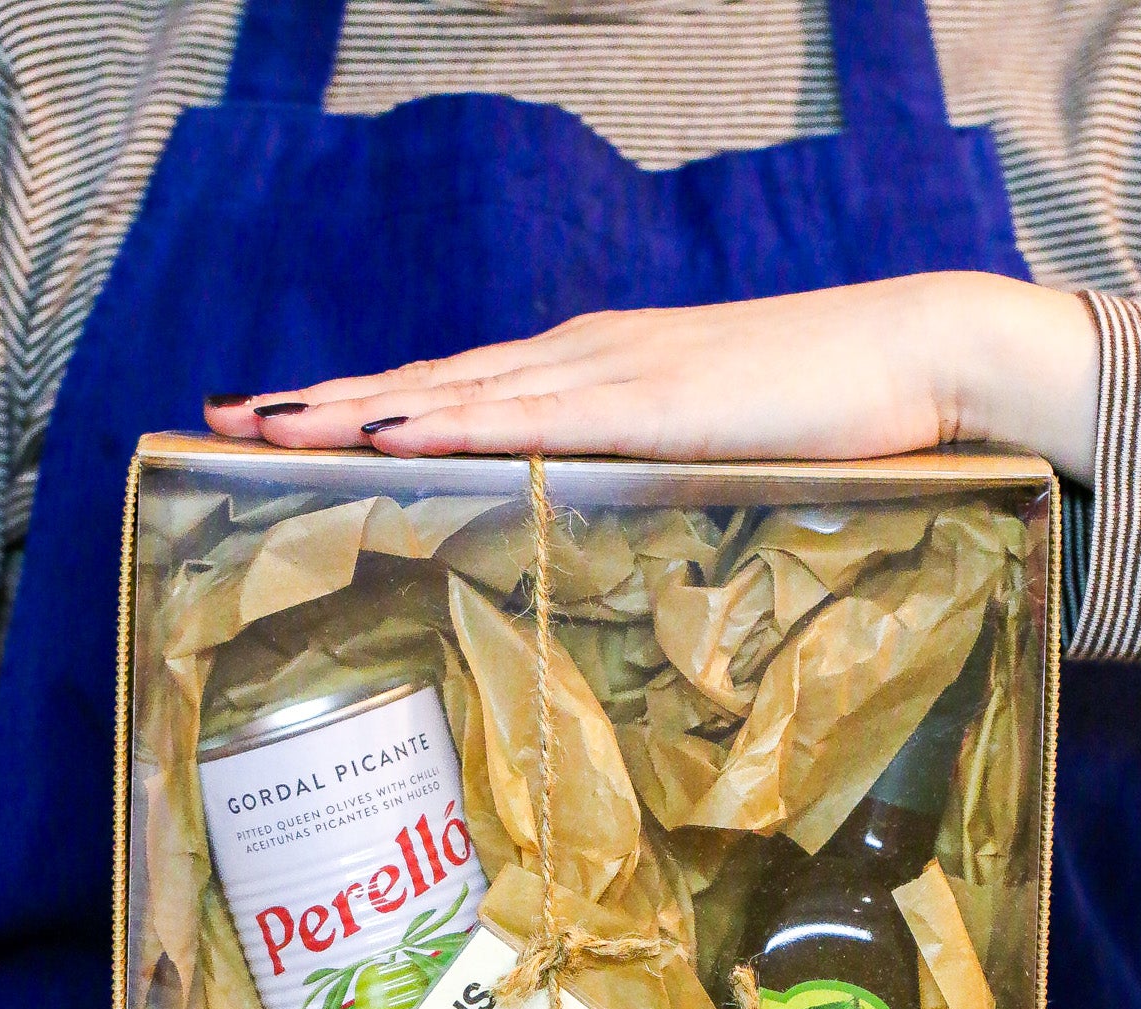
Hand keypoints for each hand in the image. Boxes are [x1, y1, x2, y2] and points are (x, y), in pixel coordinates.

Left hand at [206, 272, 1098, 483]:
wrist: (918, 353)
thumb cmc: (818, 408)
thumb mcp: (704, 443)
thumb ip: (640, 472)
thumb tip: (590, 523)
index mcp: (589, 372)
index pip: (455, 386)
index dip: (362, 402)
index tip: (277, 420)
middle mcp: (581, 361)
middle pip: (429, 380)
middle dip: (321, 402)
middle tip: (222, 414)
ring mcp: (613, 374)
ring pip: (458, 390)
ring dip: (358, 405)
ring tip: (267, 422)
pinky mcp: (654, 402)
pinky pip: (536, 416)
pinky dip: (456, 418)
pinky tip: (392, 424)